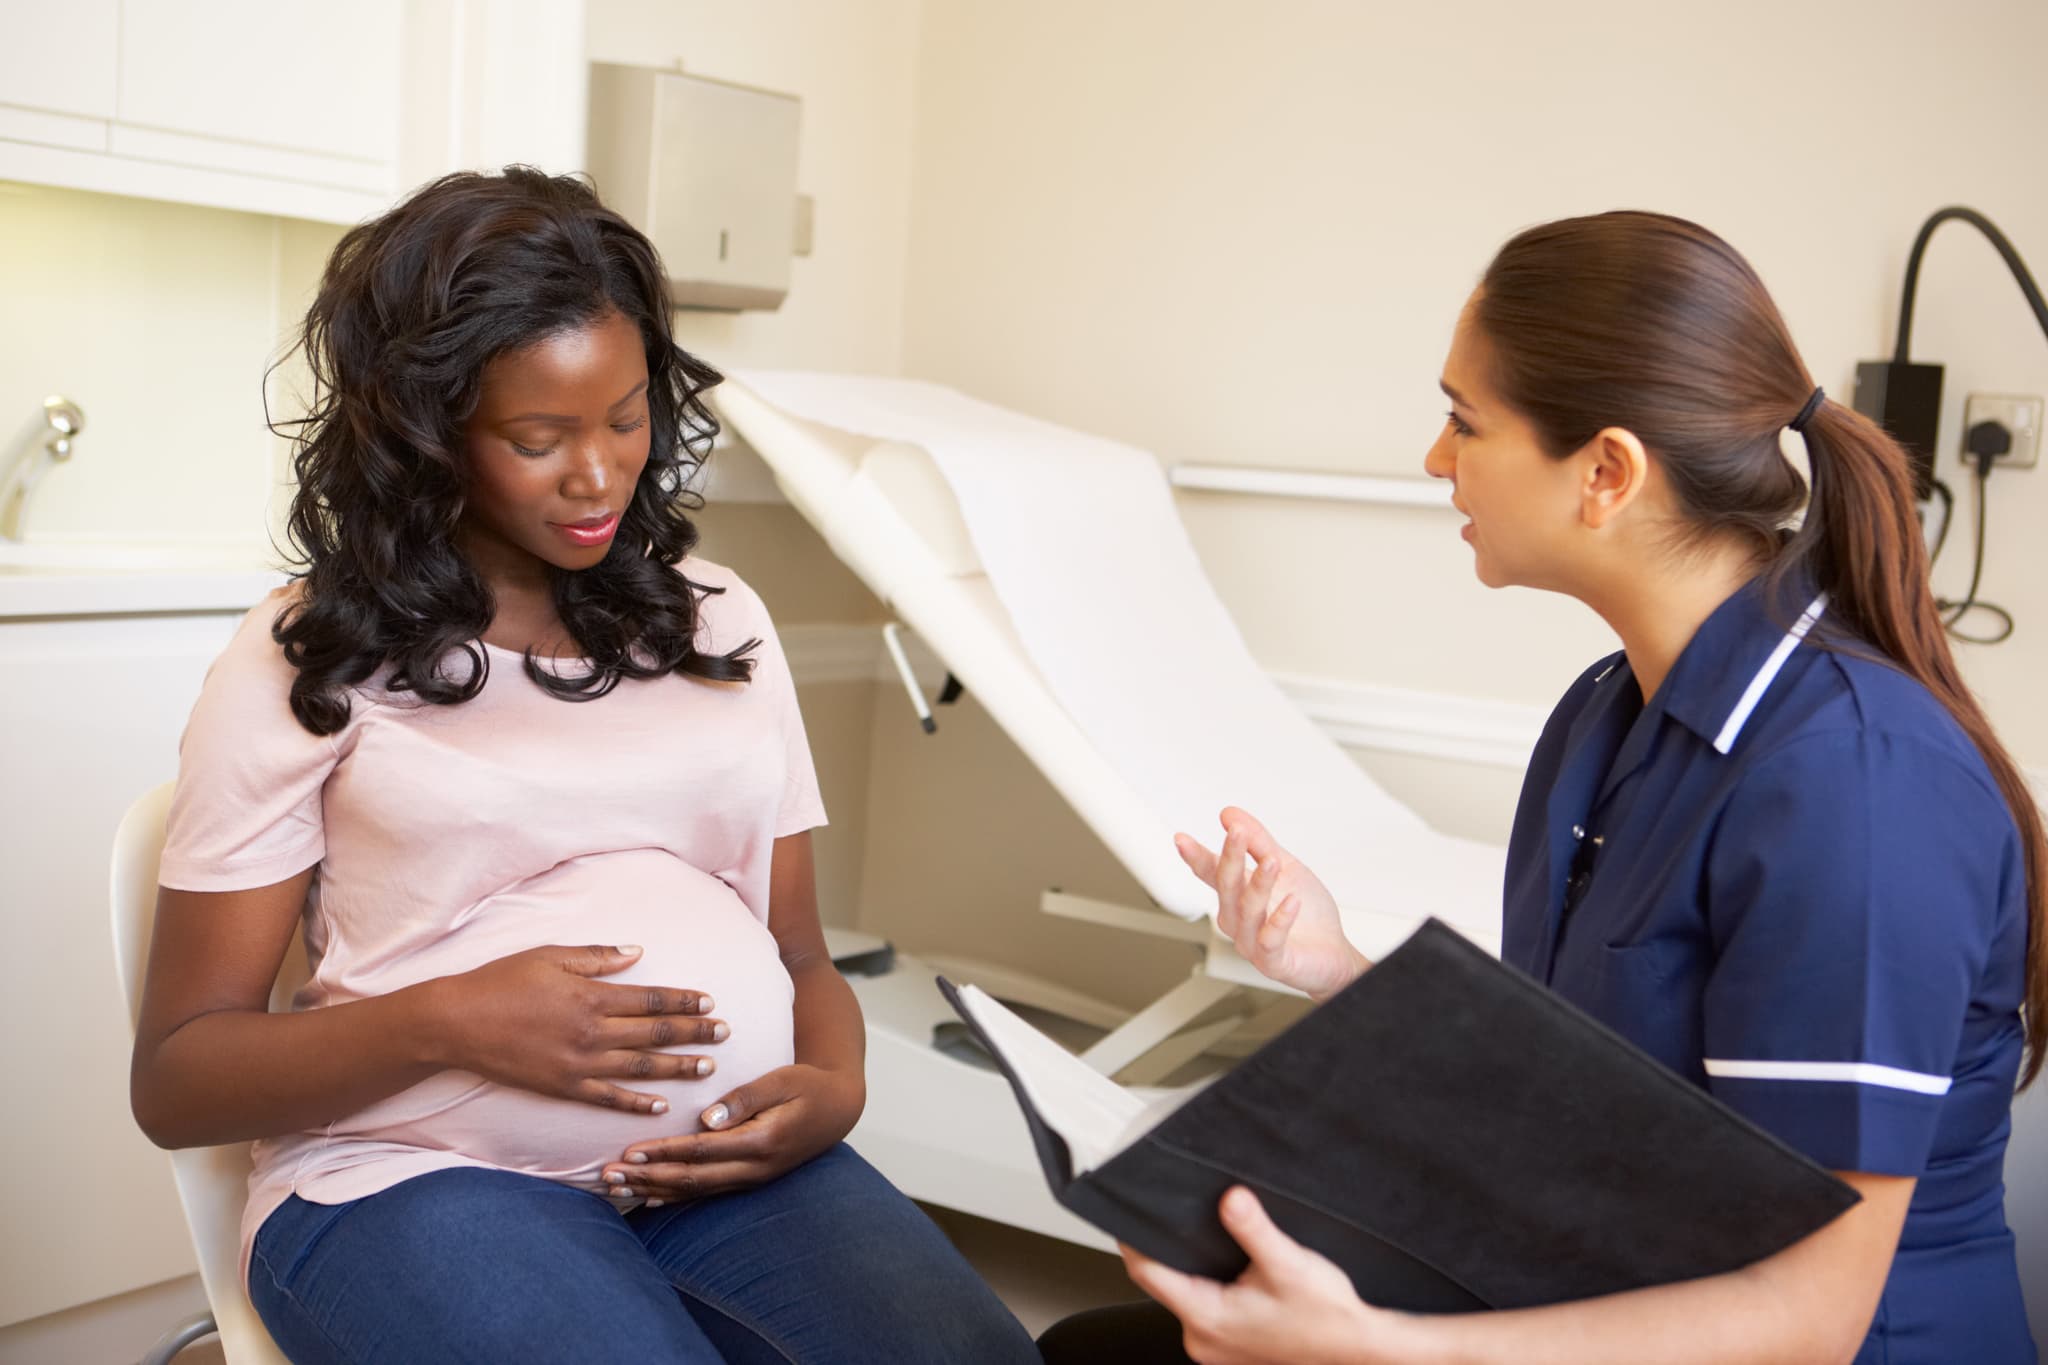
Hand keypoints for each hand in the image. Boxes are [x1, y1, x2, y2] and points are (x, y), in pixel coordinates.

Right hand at [424, 943, 726, 1113]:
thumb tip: (638, 953)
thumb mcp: (550, 956)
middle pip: (655, 1034)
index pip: (652, 999)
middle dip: (695, 1032)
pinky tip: (661, 1105)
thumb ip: (597, 957)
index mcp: (592, 996)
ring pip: (641, 1069)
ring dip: (678, 1067)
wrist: (456, 1022)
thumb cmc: (501, 981)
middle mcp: (592, 1032)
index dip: (684, 1001)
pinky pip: (608, 1098)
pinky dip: (637, 1102)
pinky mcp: (563, 1087)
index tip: (710, 1002)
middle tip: (726, 1032)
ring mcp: (579, 1064)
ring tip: (709, 1066)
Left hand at [600, 1062, 863, 1203]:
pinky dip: (674, 1196)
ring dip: (653, 1189)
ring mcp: (751, 1179)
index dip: (665, 1153)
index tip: (630, 1151)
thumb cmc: (808, 1087)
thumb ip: (745, 1098)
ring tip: (616, 1188)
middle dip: (647, 1178)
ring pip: (694, 1190)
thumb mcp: (782, 1081)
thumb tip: (707, 1118)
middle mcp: (754, 1169)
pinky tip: (648, 1197)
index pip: (702, 1151)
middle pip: (692, 1179)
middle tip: (608, 1176)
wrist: (838, 1109)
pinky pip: (706, 1192)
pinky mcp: (748, 1178)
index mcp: (760, 1142)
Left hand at [1121, 1188, 1412, 1364]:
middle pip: (1163, 1284)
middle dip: (1166, 1249)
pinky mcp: (1229, 1348)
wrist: (1358, 1349)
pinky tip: (1227, 1269)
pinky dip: (1207, 1286)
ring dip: (1189, 1269)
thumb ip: (1254, 1229)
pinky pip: (1202, 1309)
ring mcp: (1215, 1347)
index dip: (1133, 1240)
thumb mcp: (1289, 1263)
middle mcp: (1203, 1339)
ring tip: (1202, 1237)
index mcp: (1208, 1318)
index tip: (1126, 1212)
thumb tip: (1230, 1198)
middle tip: (1172, 1214)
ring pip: (1184, 1296)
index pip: (1148, 1274)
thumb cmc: (1326, 1316)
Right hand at [1177, 808, 1368, 1000]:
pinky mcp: (1273, 961)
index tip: (1182, 839)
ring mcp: (1252, 942)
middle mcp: (1238, 920)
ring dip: (1259, 884)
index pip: (1213, 873)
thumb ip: (1259, 842)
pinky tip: (1291, 902)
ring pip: (1247, 911)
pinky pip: (1270, 940)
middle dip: (1230, 858)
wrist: (1334, 954)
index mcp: (1239, 896)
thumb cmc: (1308, 914)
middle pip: (1227, 887)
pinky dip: (1280, 920)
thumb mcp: (1287, 867)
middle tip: (1236, 832)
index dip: (1197, 857)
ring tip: (1271, 861)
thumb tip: (1231, 815)